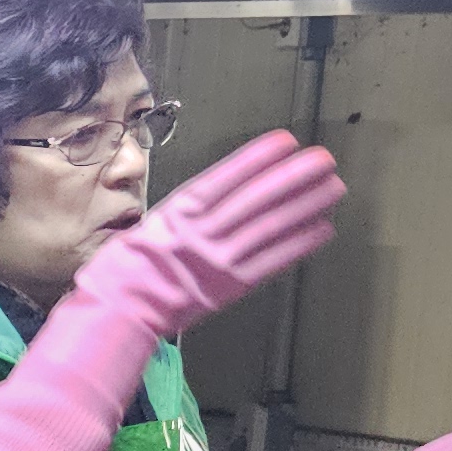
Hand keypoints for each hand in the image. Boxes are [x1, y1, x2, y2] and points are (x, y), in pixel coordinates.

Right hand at [84, 128, 342, 334]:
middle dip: (293, 176)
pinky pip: (271, 261)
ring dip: (306, 205)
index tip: (285, 142)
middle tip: (322, 159)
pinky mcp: (230, 286)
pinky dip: (299, 243)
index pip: (225, 179)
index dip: (258, 158)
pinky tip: (322, 228)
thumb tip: (220, 196)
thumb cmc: (126, 267)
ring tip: (333, 187)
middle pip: (255, 198)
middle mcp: (200, 233)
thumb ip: (185, 212)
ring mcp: (217, 259)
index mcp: (177, 213)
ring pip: (270, 225)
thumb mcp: (149, 225)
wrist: (118, 308)